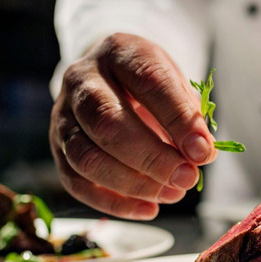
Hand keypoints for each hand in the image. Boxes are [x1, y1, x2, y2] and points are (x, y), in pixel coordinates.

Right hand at [49, 33, 215, 219]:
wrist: (108, 78)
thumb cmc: (147, 85)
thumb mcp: (174, 84)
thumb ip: (188, 114)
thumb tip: (200, 154)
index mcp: (118, 52)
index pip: (147, 81)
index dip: (177, 119)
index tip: (203, 151)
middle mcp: (82, 80)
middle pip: (107, 123)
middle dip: (152, 158)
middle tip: (186, 178)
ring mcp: (63, 115)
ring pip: (86, 157)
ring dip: (134, 183)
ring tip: (173, 194)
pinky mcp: (57, 148)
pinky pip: (77, 183)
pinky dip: (114, 203)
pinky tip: (149, 208)